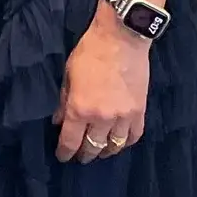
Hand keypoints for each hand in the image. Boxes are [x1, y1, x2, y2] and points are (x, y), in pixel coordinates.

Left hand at [53, 9, 150, 161]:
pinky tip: (119, 143)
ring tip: (99, 152)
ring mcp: (123, 116)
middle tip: (80, 157)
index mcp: (80, 108)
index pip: (70, 141)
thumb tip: (57, 120)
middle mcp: (102, 117)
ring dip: (105, 151)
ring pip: (114, 146)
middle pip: (93, 146)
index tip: (62, 157)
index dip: (65, 152)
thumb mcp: (68, 74)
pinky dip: (125, 143)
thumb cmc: (90, 52)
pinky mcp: (140, 111)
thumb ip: (63, 100)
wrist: (121, 38)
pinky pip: (134, 136)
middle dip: (84, 155)